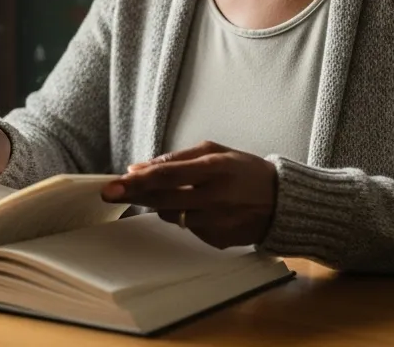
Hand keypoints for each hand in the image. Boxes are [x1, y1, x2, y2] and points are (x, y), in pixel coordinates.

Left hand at [101, 141, 276, 248]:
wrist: (283, 202)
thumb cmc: (245, 171)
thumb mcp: (216, 153)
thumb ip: (177, 159)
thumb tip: (140, 167)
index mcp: (215, 168)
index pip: (168, 175)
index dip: (139, 180)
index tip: (115, 183)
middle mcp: (215, 197)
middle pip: (163, 199)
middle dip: (133, 195)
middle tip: (110, 192)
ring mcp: (217, 222)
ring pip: (172, 216)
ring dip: (161, 205)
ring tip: (170, 193)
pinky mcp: (219, 240)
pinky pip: (189, 228)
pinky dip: (186, 217)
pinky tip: (200, 208)